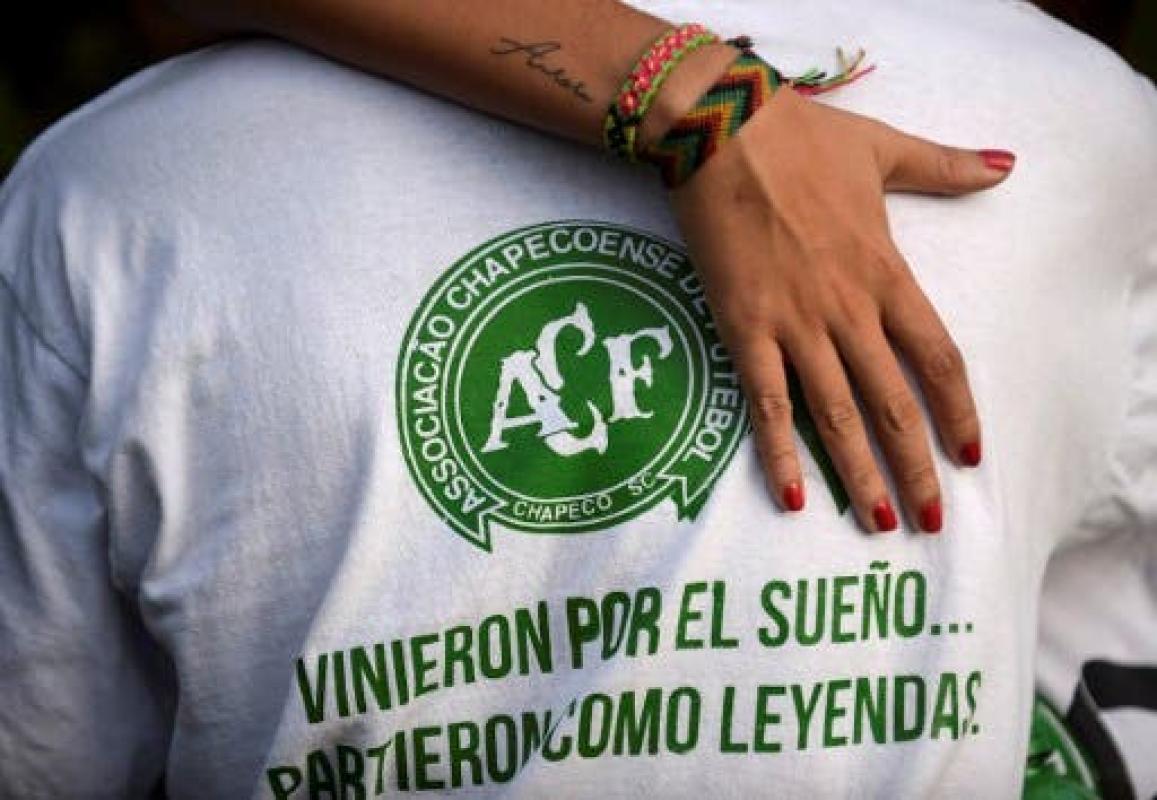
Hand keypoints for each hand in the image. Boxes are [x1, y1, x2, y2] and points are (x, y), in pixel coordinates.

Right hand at [670, 86, 1013, 532]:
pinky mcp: (743, 328)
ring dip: (859, 474)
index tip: (970, 457)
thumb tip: (1005, 165)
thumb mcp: (883, 146)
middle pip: (894, 404)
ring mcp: (794, 325)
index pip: (937, 359)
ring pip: (836, 415)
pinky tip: (791, 495)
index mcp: (885, 274)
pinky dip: (779, 450)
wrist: (721, 131)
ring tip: (877, 522)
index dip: (958, 412)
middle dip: (916, 467)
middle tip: (929, 521)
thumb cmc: (800, 139)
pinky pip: (765, 401)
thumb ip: (945, 166)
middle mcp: (848, 310)